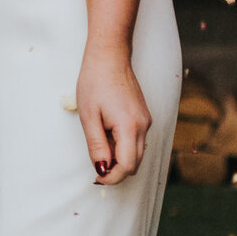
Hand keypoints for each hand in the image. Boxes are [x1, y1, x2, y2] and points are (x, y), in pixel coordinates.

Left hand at [77, 42, 151, 184]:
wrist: (110, 57)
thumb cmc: (95, 82)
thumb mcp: (89, 116)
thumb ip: (97, 145)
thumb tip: (102, 170)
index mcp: (130, 127)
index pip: (127, 166)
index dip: (112, 178)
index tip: (97, 178)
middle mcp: (144, 126)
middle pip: (134, 163)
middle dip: (116, 170)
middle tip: (95, 165)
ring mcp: (147, 121)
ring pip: (136, 153)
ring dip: (119, 157)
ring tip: (99, 141)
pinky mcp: (144, 117)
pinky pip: (136, 140)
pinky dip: (123, 145)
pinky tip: (107, 132)